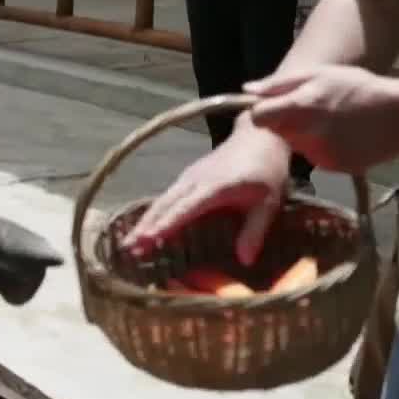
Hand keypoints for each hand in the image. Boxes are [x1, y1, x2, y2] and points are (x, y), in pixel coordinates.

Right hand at [122, 128, 292, 265]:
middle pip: (166, 204)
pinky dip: (154, 213)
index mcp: (216, 186)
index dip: (167, 224)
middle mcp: (195, 180)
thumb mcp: (269, 203)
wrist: (259, 136)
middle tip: (129, 248)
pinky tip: (147, 227)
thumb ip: (255, 231)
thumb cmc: (267, 171)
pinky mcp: (187, 178)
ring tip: (130, 243)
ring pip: (162, 200)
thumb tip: (244, 261)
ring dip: (146, 220)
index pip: (187, 208)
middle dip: (146, 226)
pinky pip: (167, 197)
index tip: (148, 238)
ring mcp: (189, 177)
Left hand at [247, 65, 398, 172]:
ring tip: (333, 120)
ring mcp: (323, 154)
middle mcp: (309, 134)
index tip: (273, 107)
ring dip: (306, 134)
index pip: (259, 118)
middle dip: (287, 122)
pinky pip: (316, 157)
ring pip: (297, 145)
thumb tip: (247, 90)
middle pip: (277, 132)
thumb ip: (280, 84)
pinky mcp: (335, 167)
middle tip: (312, 109)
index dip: (263, 112)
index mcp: (303, 106)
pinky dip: (323, 147)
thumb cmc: (359, 87)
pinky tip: (343, 135)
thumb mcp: (320, 74)